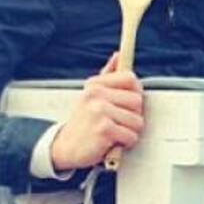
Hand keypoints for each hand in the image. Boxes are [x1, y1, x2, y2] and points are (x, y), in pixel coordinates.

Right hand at [50, 53, 144, 170]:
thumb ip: (107, 76)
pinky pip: (131, 136)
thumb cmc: (83, 122)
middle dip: (134, 115)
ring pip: (137, 121)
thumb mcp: (91, 96)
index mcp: (95, 85)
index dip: (136, 91)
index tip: (130, 102)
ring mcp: (100, 111)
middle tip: (120, 122)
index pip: (130, 78)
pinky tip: (113, 142)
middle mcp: (96, 95)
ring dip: (130, 132)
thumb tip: (118, 55)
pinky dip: (126, 143)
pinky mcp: (104, 129)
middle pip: (137, 101)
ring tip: (115, 133)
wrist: (65, 148)